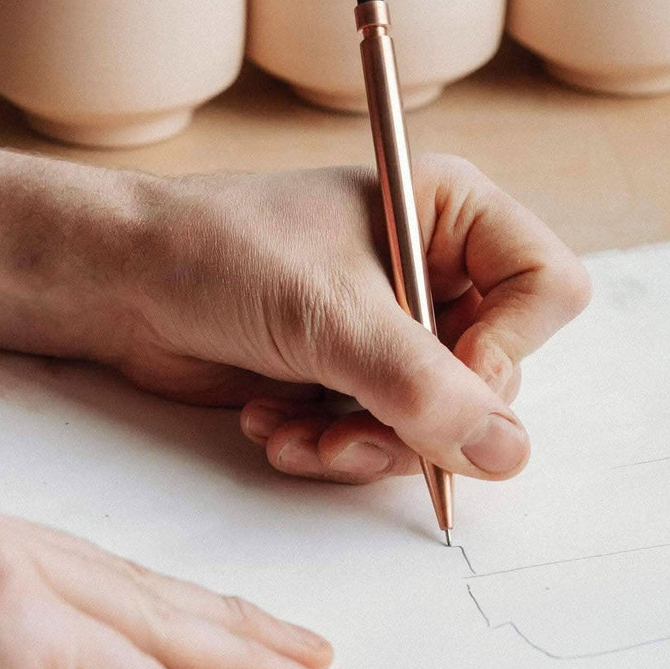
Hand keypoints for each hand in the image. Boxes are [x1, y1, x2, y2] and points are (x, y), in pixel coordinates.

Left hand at [119, 155, 590, 484]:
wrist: (122, 282)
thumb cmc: (219, 254)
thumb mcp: (330, 314)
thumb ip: (423, 386)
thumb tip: (509, 453)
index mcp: (447, 214)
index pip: (547, 289)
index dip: (510, 348)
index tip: (444, 379)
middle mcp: (428, 272)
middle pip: (494, 374)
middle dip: (419, 418)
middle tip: (353, 427)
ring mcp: (387, 329)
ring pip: (435, 422)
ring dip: (367, 446)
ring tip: (299, 437)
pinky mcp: (346, 375)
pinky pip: (379, 437)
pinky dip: (330, 448)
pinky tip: (272, 429)